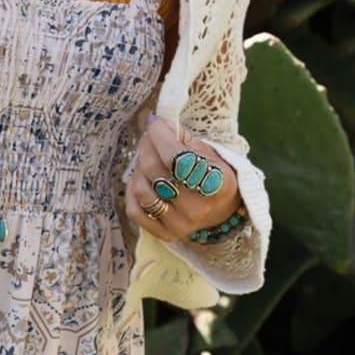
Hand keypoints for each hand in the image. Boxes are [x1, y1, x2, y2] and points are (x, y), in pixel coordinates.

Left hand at [124, 114, 240, 242]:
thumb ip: (185, 139)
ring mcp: (180, 224)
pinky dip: (133, 190)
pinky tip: (144, 180)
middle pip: (154, 170)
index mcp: (216, 184)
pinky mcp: (165, 233)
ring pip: (141, 188)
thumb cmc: (212, 174)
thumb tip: (155, 122)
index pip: (177, 158)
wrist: (221, 210)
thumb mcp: (210, 154)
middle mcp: (198, 209)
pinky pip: (134, 209)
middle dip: (147, 145)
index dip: (160, 136)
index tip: (155, 121)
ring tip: (149, 159)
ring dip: (139, 168)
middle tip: (149, 136)